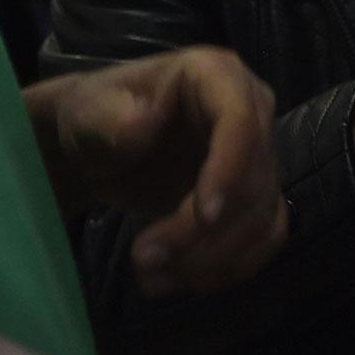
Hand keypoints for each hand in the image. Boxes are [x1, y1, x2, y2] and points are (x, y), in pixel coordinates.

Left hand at [40, 48, 283, 298]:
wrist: (100, 150)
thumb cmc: (95, 119)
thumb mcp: (88, 114)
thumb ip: (110, 118)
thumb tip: (142, 124)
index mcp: (215, 76)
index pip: (240, 121)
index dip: (230, 169)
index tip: (203, 216)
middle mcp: (252, 109)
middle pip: (253, 178)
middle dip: (203, 231)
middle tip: (143, 260)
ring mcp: (259, 154)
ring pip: (262, 215)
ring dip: (211, 257)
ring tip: (151, 277)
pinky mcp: (257, 193)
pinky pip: (266, 235)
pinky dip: (231, 265)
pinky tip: (183, 279)